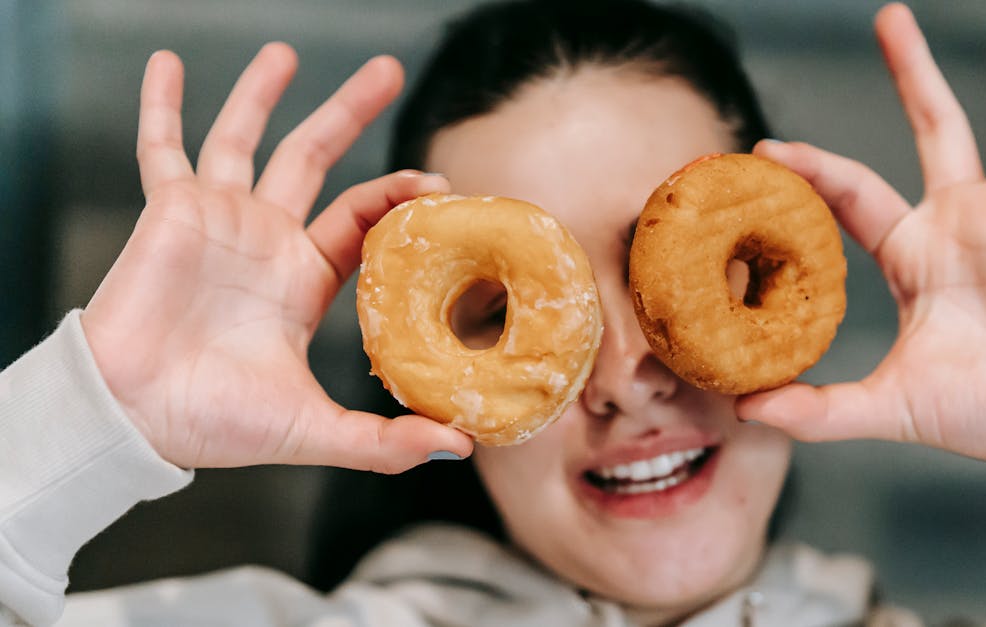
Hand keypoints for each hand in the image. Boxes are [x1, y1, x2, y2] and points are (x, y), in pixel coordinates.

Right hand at [80, 43, 473, 471]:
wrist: (135, 417)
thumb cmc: (215, 423)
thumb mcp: (313, 430)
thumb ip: (383, 441)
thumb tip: (458, 447)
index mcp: (303, 279)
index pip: (360, 219)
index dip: (396, 195)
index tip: (436, 177)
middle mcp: (265, 240)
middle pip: (314, 159)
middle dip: (349, 112)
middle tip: (386, 70)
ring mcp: (217, 219)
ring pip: (244, 138)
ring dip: (263, 94)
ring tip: (286, 51)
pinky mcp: (170, 210)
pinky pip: (162, 147)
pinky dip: (162, 105)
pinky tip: (167, 64)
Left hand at [737, 2, 985, 485]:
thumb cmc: (981, 414)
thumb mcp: (888, 405)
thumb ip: (820, 409)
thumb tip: (748, 411)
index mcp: (913, 254)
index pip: (852, 191)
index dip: (812, 169)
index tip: (767, 149)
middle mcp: (960, 221)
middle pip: (933, 126)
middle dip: (912, 73)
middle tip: (890, 19)